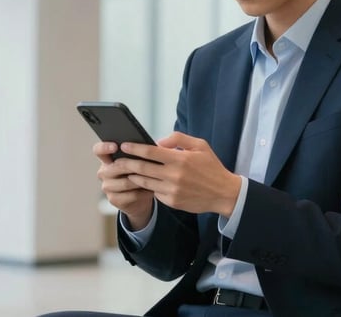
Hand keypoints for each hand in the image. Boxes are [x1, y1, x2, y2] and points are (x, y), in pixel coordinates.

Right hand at [95, 141, 153, 229]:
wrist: (140, 197)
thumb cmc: (139, 173)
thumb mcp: (138, 161)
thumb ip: (137, 153)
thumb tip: (150, 145)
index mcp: (107, 159)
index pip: (98, 150)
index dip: (105, 147)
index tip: (115, 146)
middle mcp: (104, 172)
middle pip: (116, 167)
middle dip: (133, 165)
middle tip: (148, 164)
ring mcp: (107, 187)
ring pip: (125, 182)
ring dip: (141, 180)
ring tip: (154, 177)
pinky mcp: (113, 199)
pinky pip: (131, 195)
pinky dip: (143, 192)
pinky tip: (151, 189)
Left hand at [115, 132, 241, 216]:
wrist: (223, 193)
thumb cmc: (211, 167)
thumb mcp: (200, 145)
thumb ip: (178, 139)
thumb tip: (159, 142)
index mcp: (180, 159)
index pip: (151, 152)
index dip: (135, 148)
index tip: (124, 145)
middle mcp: (174, 175)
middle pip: (142, 168)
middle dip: (126, 163)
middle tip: (117, 159)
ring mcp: (172, 190)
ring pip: (145, 182)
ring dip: (133, 175)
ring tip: (126, 170)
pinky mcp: (171, 201)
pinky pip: (154, 192)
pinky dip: (147, 186)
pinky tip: (142, 181)